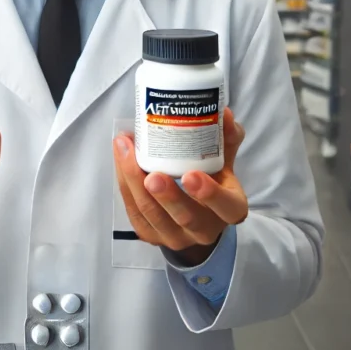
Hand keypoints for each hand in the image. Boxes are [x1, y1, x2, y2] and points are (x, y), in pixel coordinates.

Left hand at [113, 108, 247, 265]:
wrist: (195, 212)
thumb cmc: (211, 179)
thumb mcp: (223, 160)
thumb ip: (225, 139)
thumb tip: (223, 112)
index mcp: (229, 209)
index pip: (227, 208)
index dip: (210, 195)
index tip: (191, 175)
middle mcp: (204, 230)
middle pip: (185, 217)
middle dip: (167, 196)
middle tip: (153, 174)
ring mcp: (175, 237)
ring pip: (152, 215)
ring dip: (135, 182)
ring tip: (126, 150)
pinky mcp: (150, 235)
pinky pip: (134, 212)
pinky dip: (125, 184)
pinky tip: (120, 158)